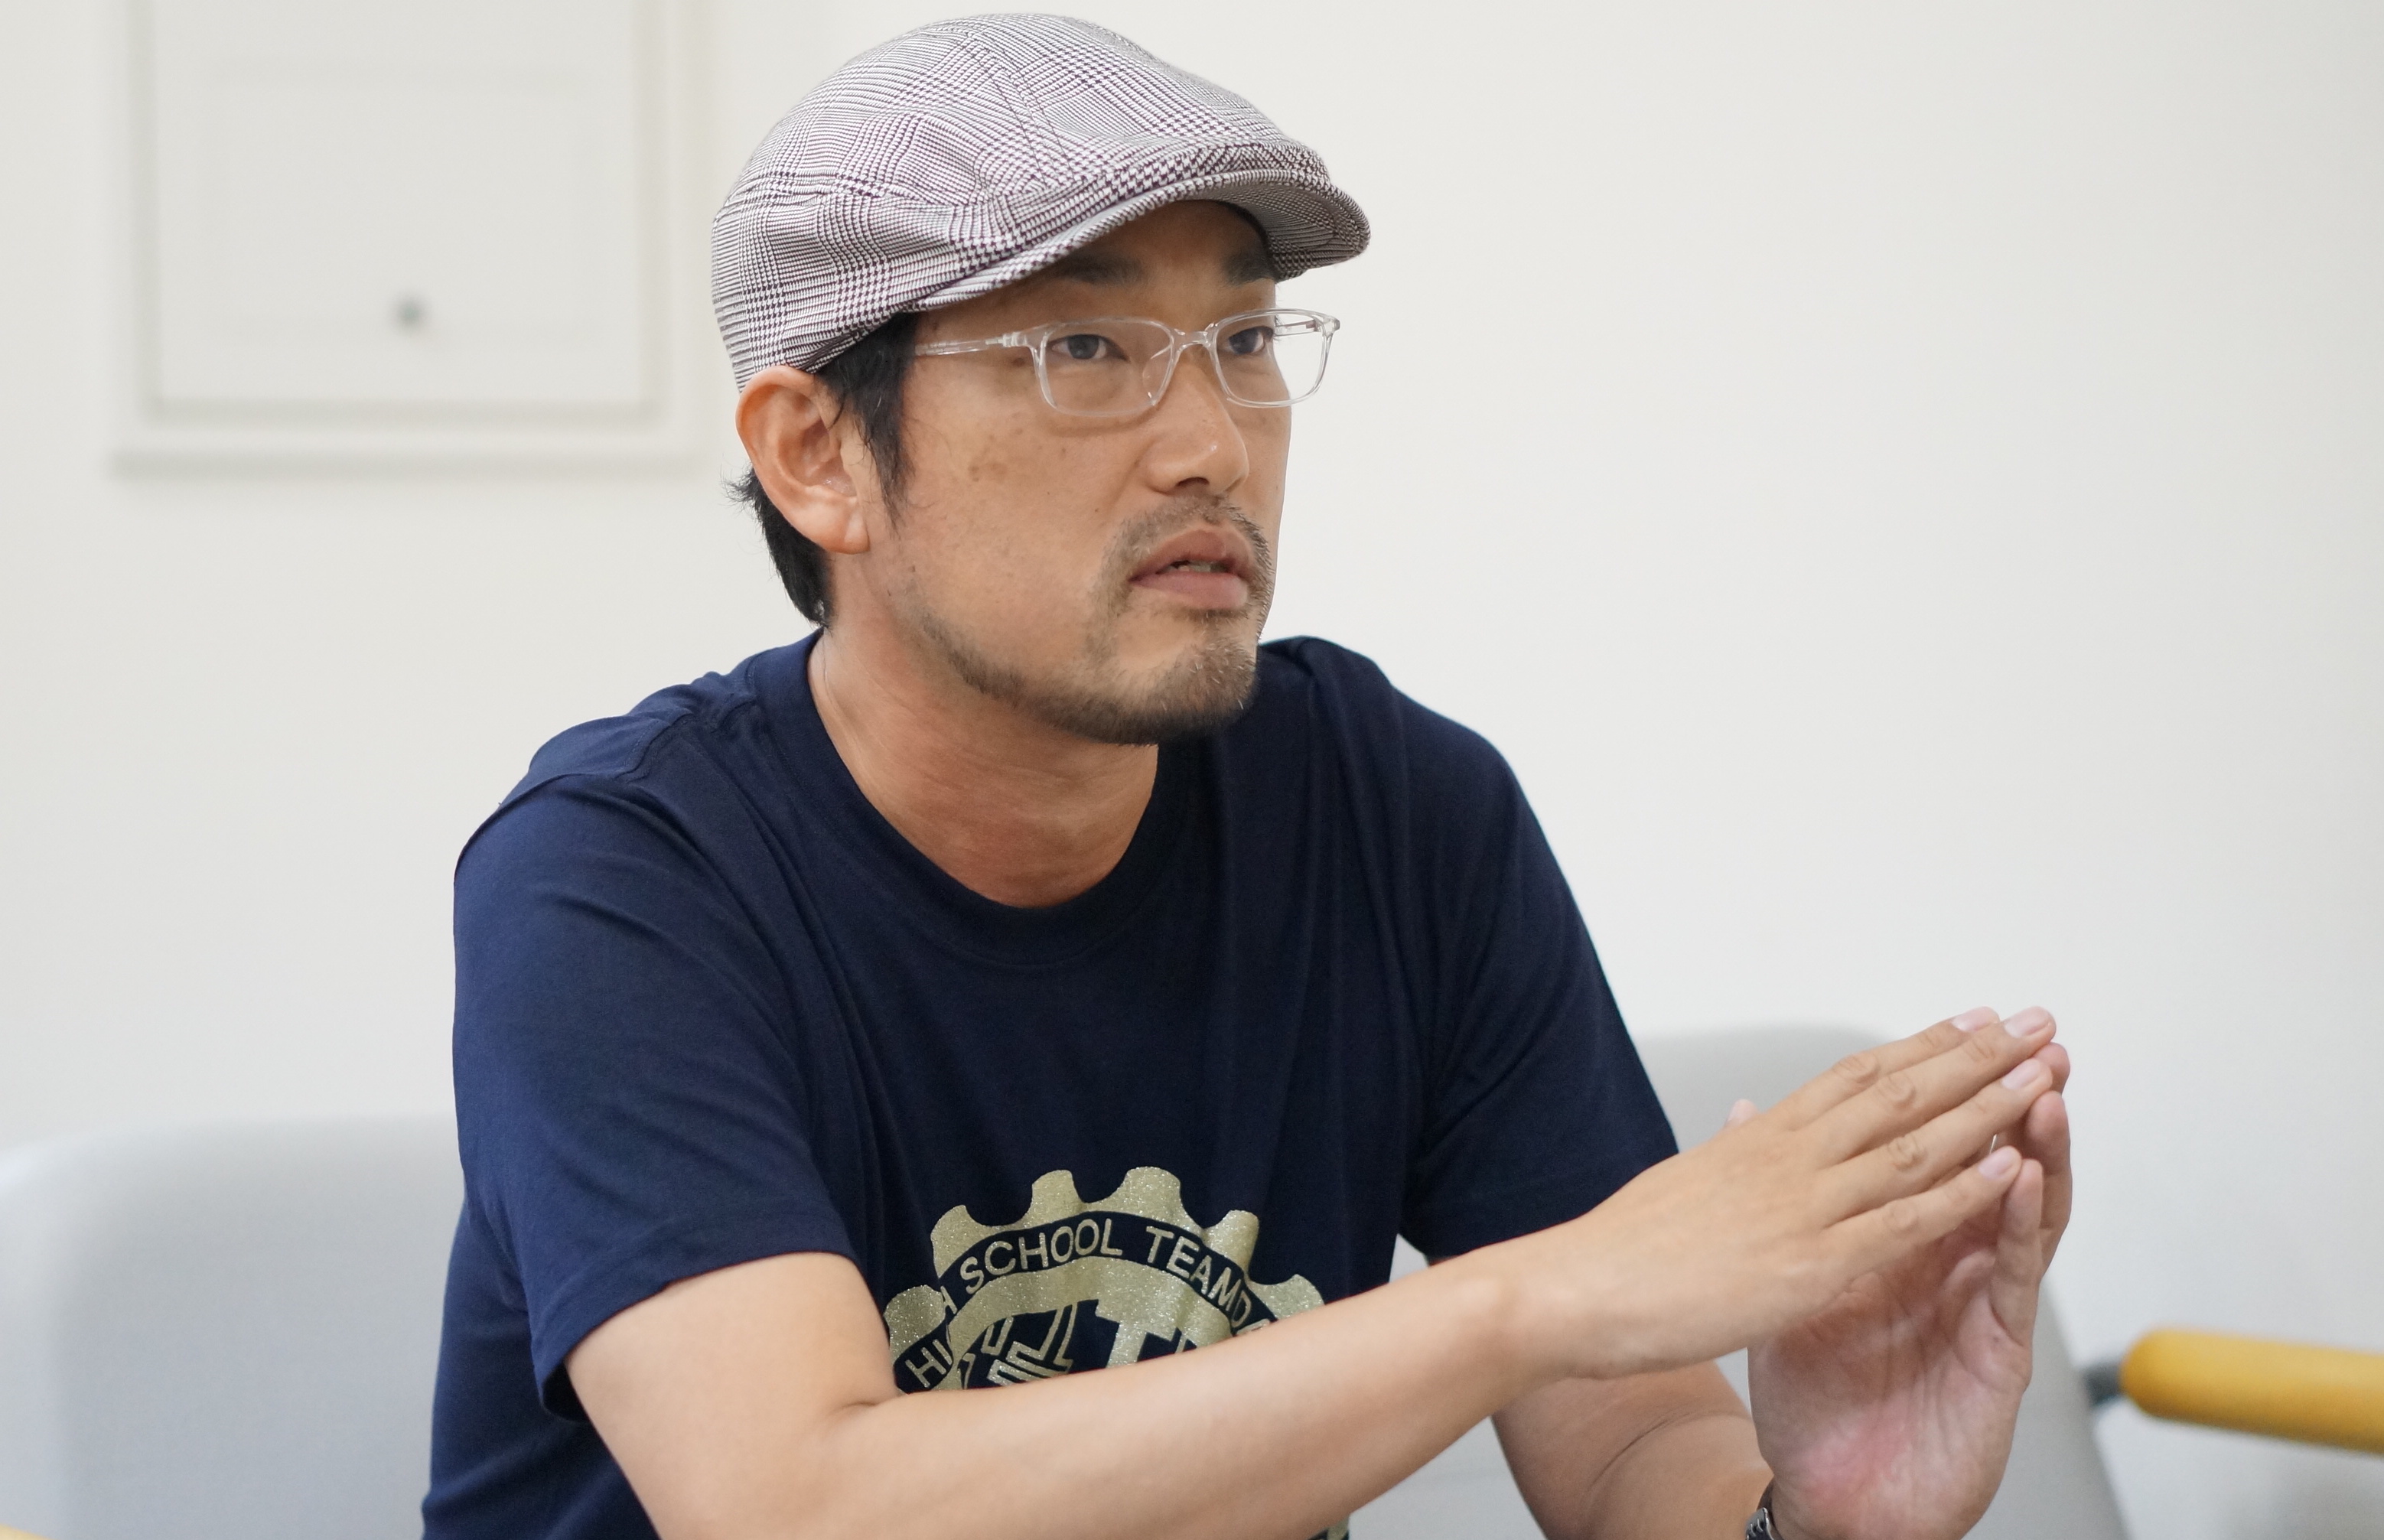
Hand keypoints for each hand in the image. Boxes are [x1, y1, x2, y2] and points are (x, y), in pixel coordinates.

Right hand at [1485, 1007, 2060, 1383]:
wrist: (1571, 1291)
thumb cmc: (1615, 1251)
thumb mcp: (1679, 1182)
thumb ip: (1724, 1152)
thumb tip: (1741, 1120)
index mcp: (1758, 1138)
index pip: (1859, 1076)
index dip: (1924, 1046)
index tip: (1974, 1020)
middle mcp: (1788, 1158)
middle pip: (1902, 1091)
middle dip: (1978, 1055)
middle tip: (2037, 1023)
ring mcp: (1802, 1207)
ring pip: (1915, 1143)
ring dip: (1989, 1107)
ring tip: (2046, 1074)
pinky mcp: (1809, 1264)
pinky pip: (1904, 1221)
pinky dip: (1962, 1191)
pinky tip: (2009, 1169)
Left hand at [1748, 1007, 2072, 1539]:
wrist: (1832, 1495)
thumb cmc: (1819, 1400)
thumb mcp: (1788, 1286)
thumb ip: (1784, 1206)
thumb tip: (1746, 1121)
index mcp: (1901, 1240)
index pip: (1936, 1149)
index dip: (1954, 1090)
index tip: (1967, 1022)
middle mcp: (1951, 1264)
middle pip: (1993, 1164)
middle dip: (2013, 1097)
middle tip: (2036, 1030)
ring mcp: (1980, 1304)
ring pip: (2022, 1210)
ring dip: (2037, 1144)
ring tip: (2044, 1083)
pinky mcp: (1998, 1353)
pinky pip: (2012, 1276)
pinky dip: (2018, 1221)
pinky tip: (2023, 1174)